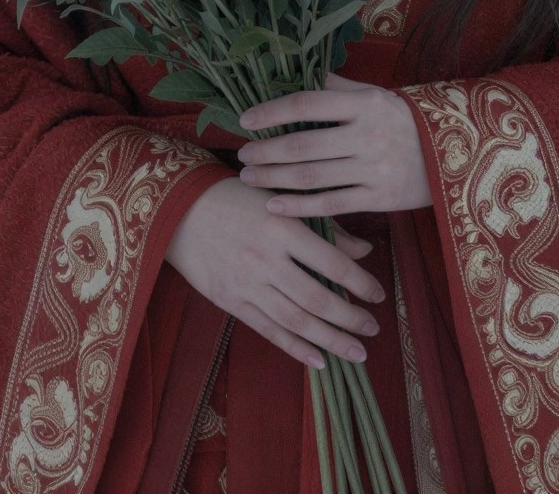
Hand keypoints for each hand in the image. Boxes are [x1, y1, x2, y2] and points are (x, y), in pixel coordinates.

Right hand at [164, 177, 386, 369]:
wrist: (179, 210)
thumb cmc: (238, 199)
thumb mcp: (281, 202)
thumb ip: (324, 228)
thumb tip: (364, 252)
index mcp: (283, 228)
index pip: (332, 262)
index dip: (360, 283)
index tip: (379, 295)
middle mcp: (265, 259)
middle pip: (316, 299)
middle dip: (350, 318)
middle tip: (373, 328)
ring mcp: (246, 284)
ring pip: (296, 320)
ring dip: (330, 340)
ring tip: (356, 352)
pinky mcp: (230, 301)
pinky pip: (268, 330)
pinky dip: (295, 348)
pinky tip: (319, 360)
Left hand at [235, 71, 432, 218]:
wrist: (456, 156)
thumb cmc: (407, 121)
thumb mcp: (377, 96)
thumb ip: (339, 88)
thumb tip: (300, 71)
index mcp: (365, 104)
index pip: (307, 105)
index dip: (272, 111)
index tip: (245, 119)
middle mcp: (368, 135)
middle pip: (303, 145)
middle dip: (265, 151)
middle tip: (241, 154)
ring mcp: (373, 170)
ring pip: (312, 177)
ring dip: (273, 179)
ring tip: (249, 177)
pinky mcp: (379, 199)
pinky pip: (331, 205)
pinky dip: (299, 207)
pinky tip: (274, 207)